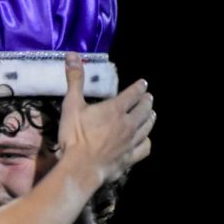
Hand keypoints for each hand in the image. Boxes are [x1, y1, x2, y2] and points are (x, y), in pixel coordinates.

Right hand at [57, 52, 153, 183]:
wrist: (81, 167)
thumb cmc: (75, 136)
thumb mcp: (72, 105)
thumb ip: (75, 80)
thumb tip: (73, 55)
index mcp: (115, 109)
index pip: (133, 94)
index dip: (139, 87)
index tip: (143, 84)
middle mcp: (128, 123)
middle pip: (143, 110)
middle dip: (147, 102)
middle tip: (148, 98)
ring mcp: (131, 142)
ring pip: (147, 127)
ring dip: (150, 119)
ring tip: (151, 114)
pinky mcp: (130, 158)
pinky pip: (145, 148)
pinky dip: (146, 141)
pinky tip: (145, 140)